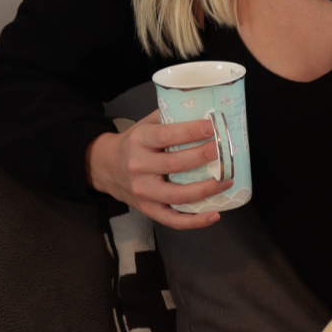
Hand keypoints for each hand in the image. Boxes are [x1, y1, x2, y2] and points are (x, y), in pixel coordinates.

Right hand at [85, 110, 230, 229]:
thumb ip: (170, 118)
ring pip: (176, 195)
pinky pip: (172, 219)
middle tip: (224, 151)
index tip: (211, 127)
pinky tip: (214, 215)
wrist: (106, 167)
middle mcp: (138, 166)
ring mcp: (142, 191)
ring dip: (205, 189)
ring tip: (225, 181)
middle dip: (203, 157)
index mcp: (139, 141)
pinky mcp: (147, 209)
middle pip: (175, 164)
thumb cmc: (134, 143)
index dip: (190, 132)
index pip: (166, 136)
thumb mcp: (145, 125)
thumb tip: (205, 110)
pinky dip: (195, 221)